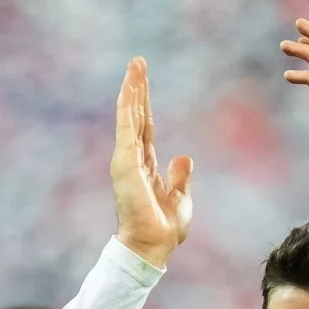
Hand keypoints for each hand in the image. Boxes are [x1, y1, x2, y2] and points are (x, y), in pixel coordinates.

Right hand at [111, 56, 194, 267]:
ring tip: (135, 66)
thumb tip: (183, 156)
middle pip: (135, 116)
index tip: (143, 81)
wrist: (151, 246)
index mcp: (145, 165)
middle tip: (138, 62)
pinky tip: (129, 89)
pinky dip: (127, 108)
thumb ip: (179, 176)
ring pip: (128, 117)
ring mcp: (126, 160)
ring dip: (131, 90)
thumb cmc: (163, 229)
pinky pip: (126, 129)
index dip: (144, 104)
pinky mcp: (125, 164)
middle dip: (136, 88)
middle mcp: (132, 159)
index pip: (144, 127)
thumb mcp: (179, 197)